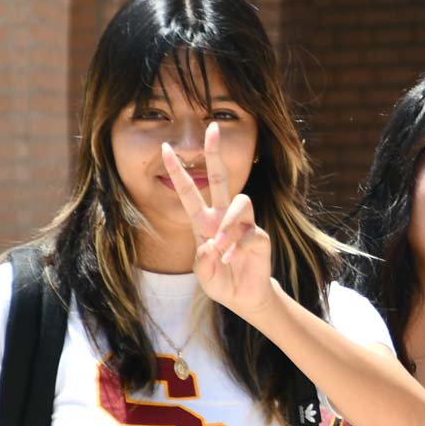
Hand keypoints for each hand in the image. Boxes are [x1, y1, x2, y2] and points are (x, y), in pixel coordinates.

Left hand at [163, 122, 276, 316]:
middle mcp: (223, 218)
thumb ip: (202, 262)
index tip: (165, 147)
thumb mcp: (204, 276)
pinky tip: (231, 261)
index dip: (177, 170)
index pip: (189, 191)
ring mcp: (243, 225)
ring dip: (228, 225)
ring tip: (221, 249)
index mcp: (203, 222)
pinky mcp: (260, 237)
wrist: (244, 297)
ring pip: (240, 203)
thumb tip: (210, 245)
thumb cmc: (221, 281)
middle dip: (215, 153)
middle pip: (221, 177)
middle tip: (212, 128)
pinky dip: (237, 248)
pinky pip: (250, 233)